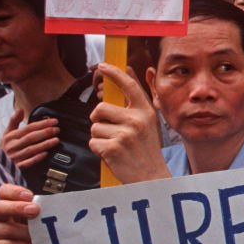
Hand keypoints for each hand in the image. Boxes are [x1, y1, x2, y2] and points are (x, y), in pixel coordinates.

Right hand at [0, 183, 40, 243]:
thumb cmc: (41, 231)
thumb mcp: (43, 218)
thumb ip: (44, 209)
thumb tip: (54, 205)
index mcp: (9, 203)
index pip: (4, 192)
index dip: (15, 192)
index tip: (30, 196)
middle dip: (17, 208)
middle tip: (35, 211)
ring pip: (6, 229)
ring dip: (26, 233)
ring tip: (42, 236)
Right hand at [1, 110, 60, 168]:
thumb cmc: (5, 148)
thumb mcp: (6, 134)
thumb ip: (14, 121)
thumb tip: (21, 109)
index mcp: (10, 137)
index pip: (28, 128)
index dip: (42, 124)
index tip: (53, 121)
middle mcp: (12, 146)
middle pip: (31, 137)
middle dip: (45, 132)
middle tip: (57, 129)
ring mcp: (15, 157)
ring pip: (31, 149)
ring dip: (44, 144)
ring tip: (56, 140)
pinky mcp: (17, 168)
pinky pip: (28, 163)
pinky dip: (37, 158)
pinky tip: (46, 154)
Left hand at [89, 63, 169, 183]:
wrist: (150, 177)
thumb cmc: (146, 150)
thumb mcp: (148, 123)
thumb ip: (136, 101)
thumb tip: (127, 71)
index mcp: (145, 112)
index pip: (128, 86)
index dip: (114, 73)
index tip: (102, 66)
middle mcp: (136, 120)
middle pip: (100, 109)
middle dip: (98, 119)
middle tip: (110, 130)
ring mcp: (125, 134)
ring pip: (94, 127)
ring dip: (99, 136)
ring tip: (114, 145)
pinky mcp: (113, 148)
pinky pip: (92, 142)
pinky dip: (98, 149)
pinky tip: (111, 154)